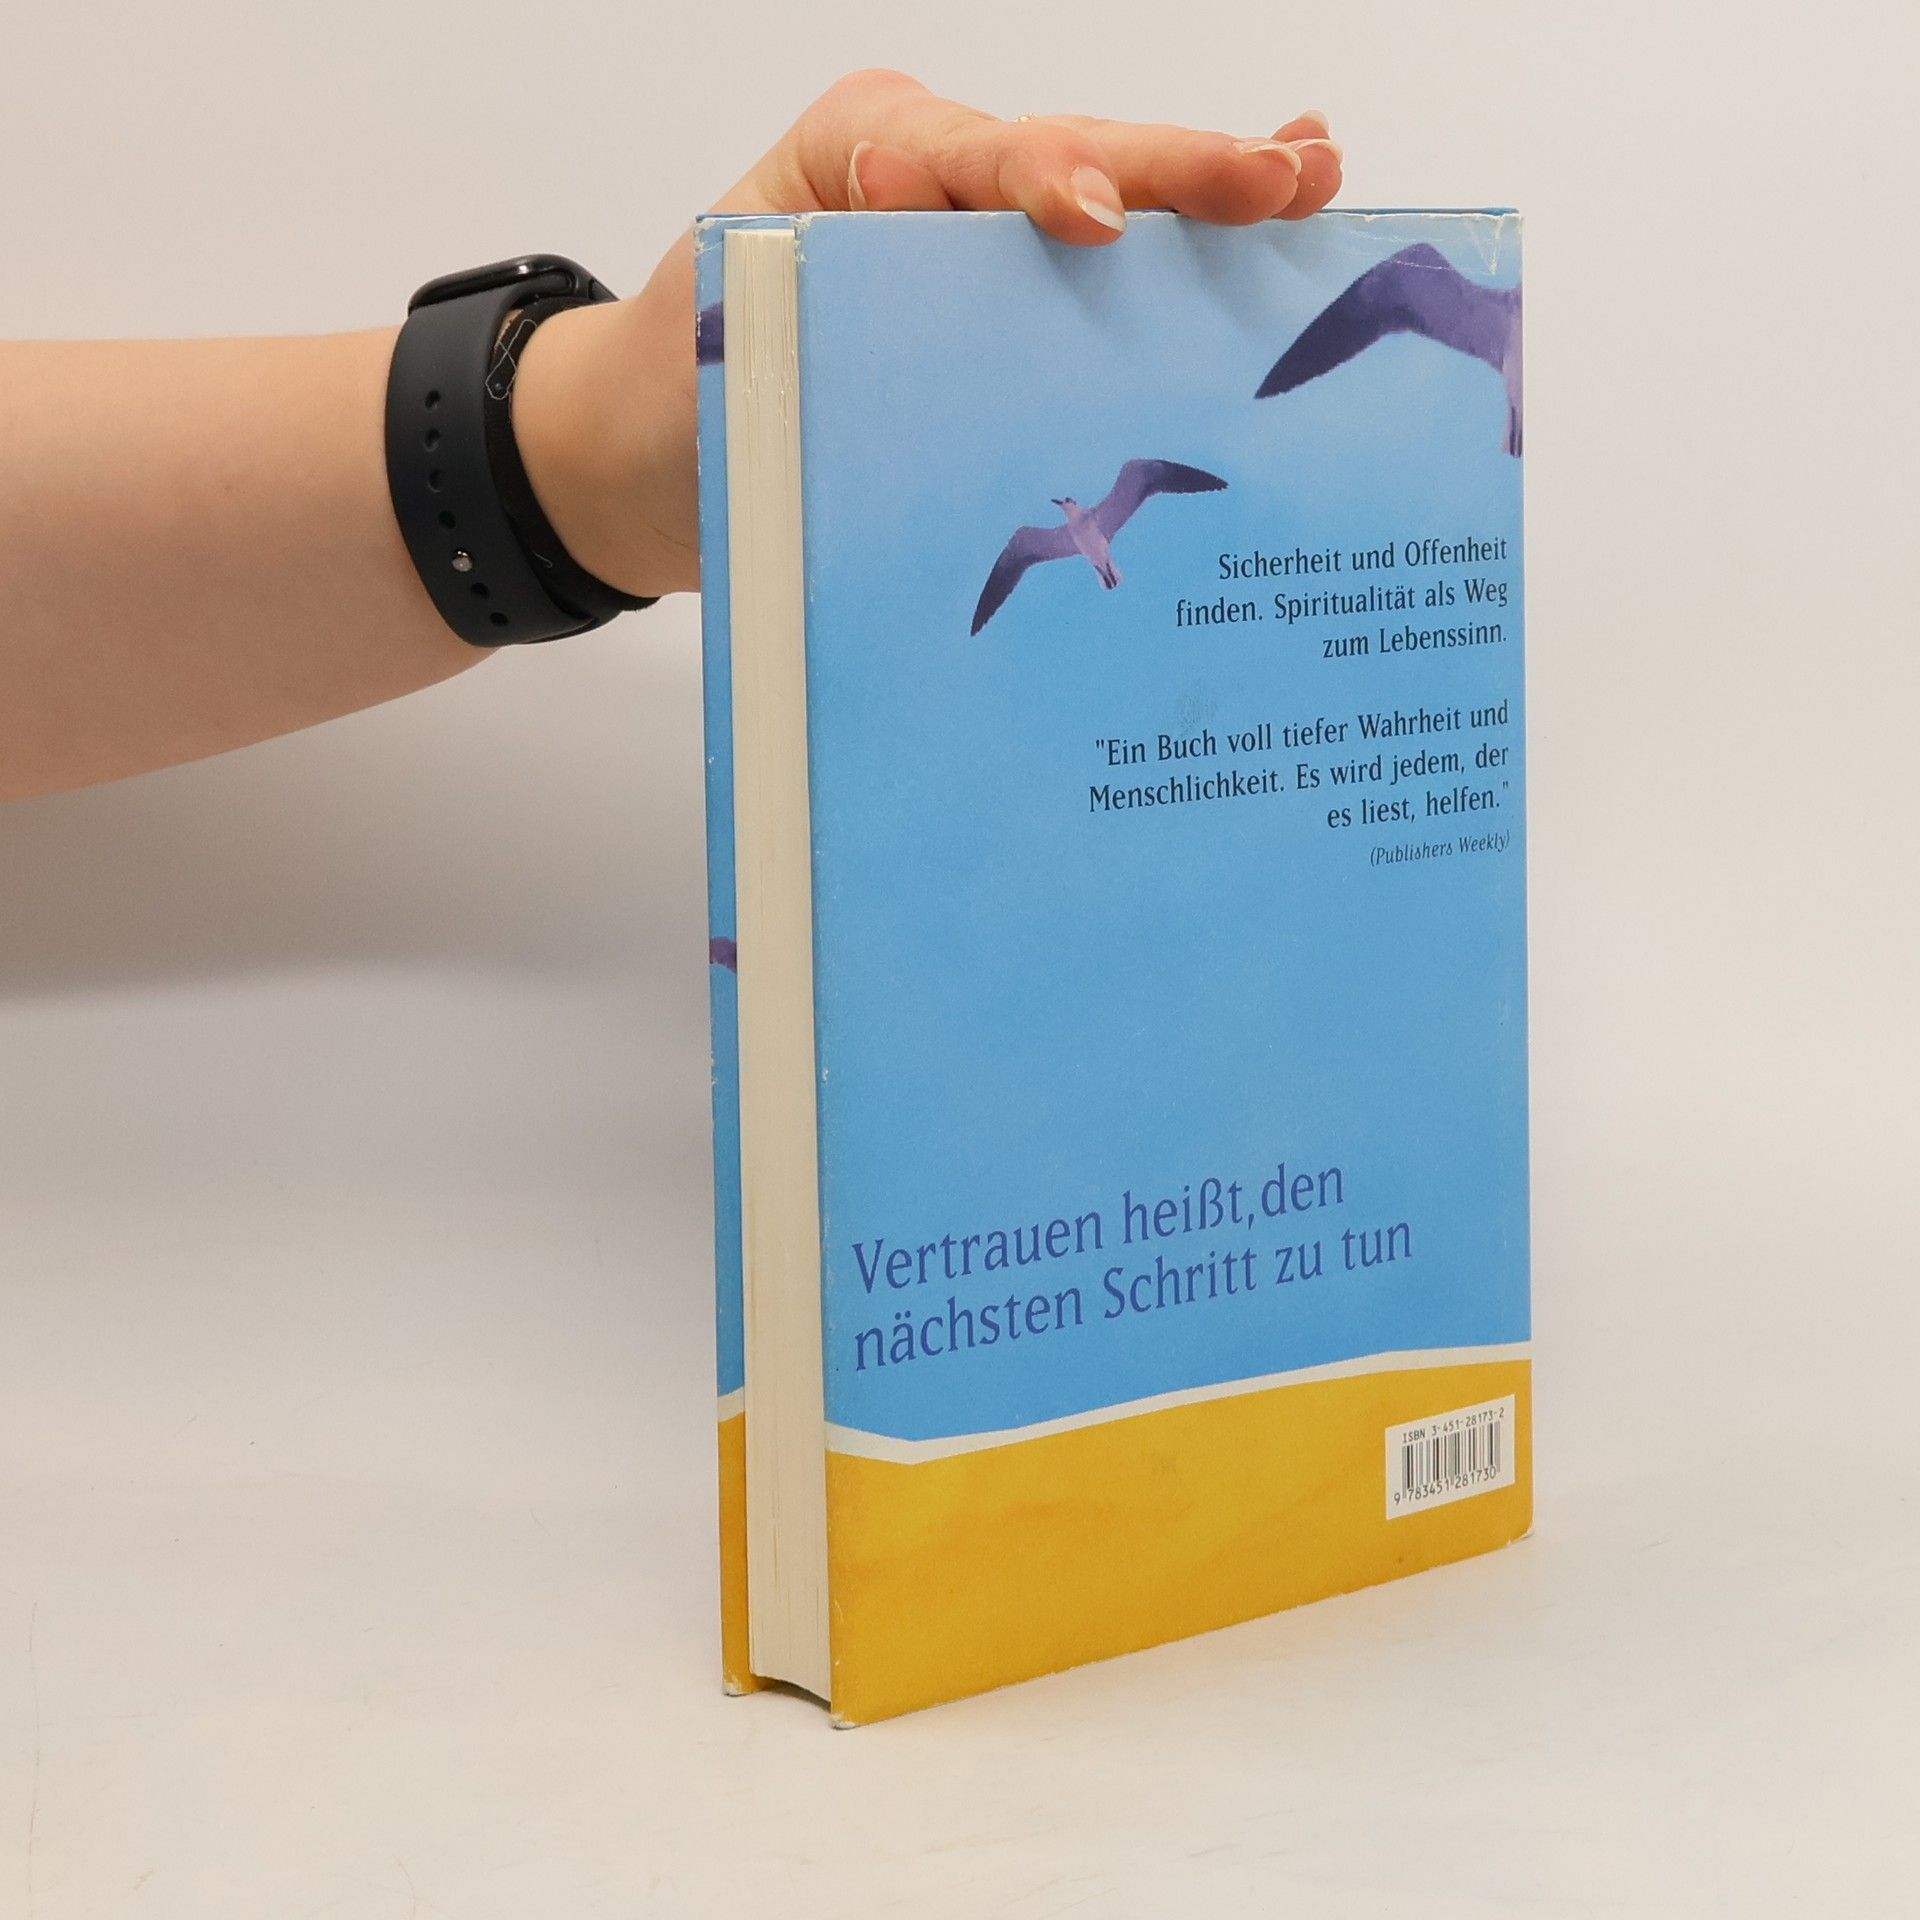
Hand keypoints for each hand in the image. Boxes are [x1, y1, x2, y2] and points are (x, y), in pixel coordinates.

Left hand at [512, 71, 1343, 600]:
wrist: (635, 456)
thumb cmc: (669, 398)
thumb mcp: (724, 357)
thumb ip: (814, 319)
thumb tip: (914, 290)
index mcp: (847, 166)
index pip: (958, 160)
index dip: (1036, 182)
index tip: (1097, 222)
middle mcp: (919, 183)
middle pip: (1065, 158)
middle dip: (1178, 172)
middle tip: (1289, 177)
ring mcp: (965, 246)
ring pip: (1100, 207)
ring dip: (1206, 200)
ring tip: (1313, 185)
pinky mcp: (990, 318)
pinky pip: (1089, 291)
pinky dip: (1178, 271)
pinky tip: (1265, 242)